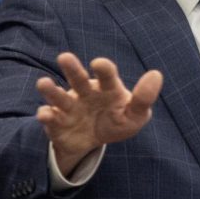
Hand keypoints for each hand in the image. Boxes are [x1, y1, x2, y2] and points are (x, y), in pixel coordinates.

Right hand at [36, 52, 162, 176]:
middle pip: (78, 78)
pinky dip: (46, 115)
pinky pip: (50, 118)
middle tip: (64, 57)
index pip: (107, 75)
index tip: (99, 64)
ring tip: (43, 83)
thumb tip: (156, 74)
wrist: (94, 141)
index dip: (103, 68)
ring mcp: (69, 106)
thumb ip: (144, 98)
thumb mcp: (135, 115)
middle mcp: (85, 92)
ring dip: (51, 89)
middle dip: (72, 68)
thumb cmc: (117, 121)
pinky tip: (45, 114)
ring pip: (59, 96)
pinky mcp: (57, 122)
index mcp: (107, 88)